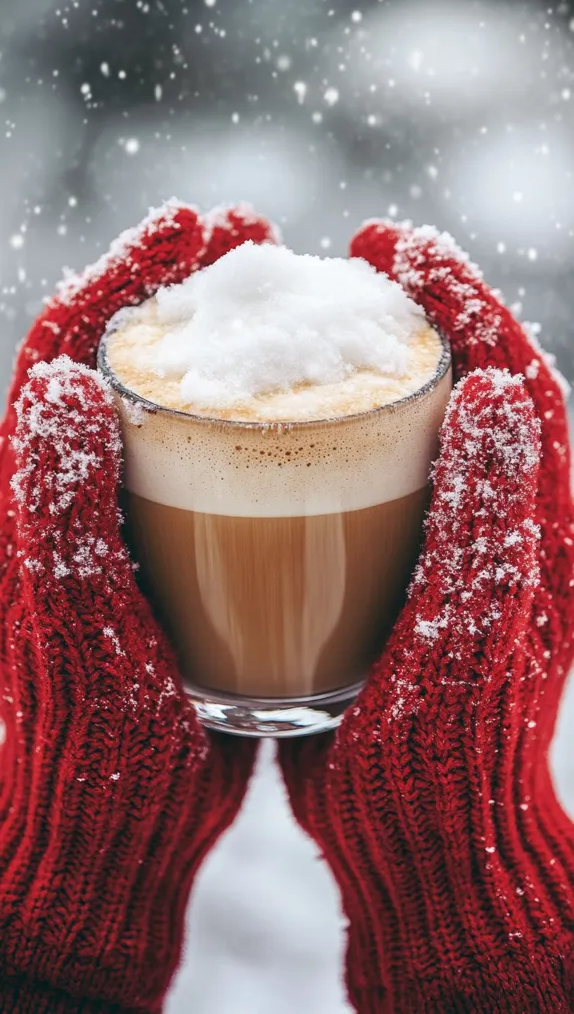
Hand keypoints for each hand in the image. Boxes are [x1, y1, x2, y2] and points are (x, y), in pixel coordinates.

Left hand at [0, 203, 275, 1012]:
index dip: (121, 278)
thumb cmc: (94, 737)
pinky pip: (208, 462)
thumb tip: (65, 383)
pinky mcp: (174, 554)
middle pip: (118, 360)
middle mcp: (76, 495)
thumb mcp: (76, 625)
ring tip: (283, 299)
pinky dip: (250, 418)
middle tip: (248, 238)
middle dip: (177, 289)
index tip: (190, 226)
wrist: (114, 818)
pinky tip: (306, 403)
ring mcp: (128, 522)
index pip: (62, 352)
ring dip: (218, 343)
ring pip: (167, 405)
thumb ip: (58, 512)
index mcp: (37, 497)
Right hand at [280, 222, 573, 1013]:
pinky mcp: (409, 564)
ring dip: (382, 354)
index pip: (520, 383)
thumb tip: (498, 388)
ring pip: (426, 420)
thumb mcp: (470, 639)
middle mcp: (508, 522)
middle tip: (355, 253)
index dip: (466, 303)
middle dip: (424, 309)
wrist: (422, 832)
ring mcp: (457, 541)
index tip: (399, 245)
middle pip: (475, 384)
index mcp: (543, 530)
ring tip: (318, 306)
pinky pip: (385, 468)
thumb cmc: (447, 753)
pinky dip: (345, 419)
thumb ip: (489, 518)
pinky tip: (291, 401)